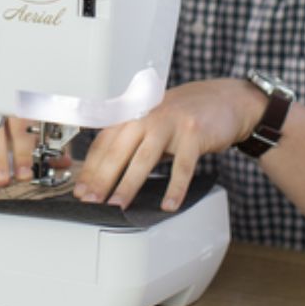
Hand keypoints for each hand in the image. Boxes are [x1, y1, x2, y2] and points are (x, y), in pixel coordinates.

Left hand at [72, 79, 263, 211]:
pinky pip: (183, 165)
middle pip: (119, 150)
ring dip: (128, 184)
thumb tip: (103, 171)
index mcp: (134, 113)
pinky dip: (175, 187)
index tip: (80, 188)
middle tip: (90, 200)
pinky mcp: (194, 134)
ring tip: (117, 205)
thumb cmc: (184, 113)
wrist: (224, 99)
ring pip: (144, 158)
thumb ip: (131, 139)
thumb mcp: (152, 119)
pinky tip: (168, 204)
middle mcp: (148, 115)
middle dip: (101, 177)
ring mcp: (170, 123)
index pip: (105, 141)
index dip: (90, 166)